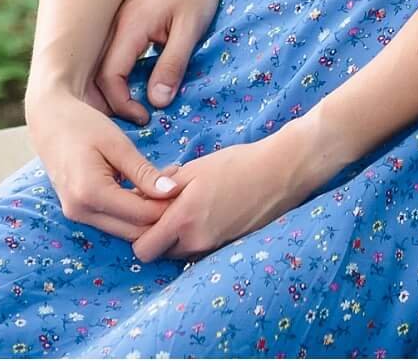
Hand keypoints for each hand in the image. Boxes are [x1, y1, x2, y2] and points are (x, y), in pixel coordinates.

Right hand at [26, 90, 180, 241]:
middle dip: (159, 214)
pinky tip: (146, 188)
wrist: (48, 119)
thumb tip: (172, 192)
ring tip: (165, 184)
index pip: (141, 215)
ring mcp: (77, 215)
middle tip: (179, 187)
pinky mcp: (78, 211)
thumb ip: (144, 172)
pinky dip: (132, 210)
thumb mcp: (118, 144)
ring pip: (124, 230)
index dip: (167, 205)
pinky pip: (112, 221)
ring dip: (146, 214)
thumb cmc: (82, 125)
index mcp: (91, 193)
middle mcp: (81, 212)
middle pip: (133, 230)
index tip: (185, 185)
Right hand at [96, 0, 223, 122]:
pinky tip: (142, 83)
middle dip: (115, 101)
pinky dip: (124, 73)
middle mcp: (118, 24)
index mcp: (130, 26)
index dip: (122, 103)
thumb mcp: (191, 27)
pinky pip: (118, 52)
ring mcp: (122, 20)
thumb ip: (172, 64)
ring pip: (106, 63)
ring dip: (119, 87)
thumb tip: (157, 102)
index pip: (109, 76)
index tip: (146, 118)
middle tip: (140, 119)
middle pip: (100, 73)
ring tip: (139, 106)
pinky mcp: (131, 19)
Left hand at [130, 122, 324, 263]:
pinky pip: (200, 249)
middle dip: (156, 236)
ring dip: (176, 237)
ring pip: (180, 253)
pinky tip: (207, 212)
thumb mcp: (194, 169)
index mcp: (184, 219)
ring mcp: (215, 248)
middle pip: (160, 253)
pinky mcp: (228, 248)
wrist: (281, 172)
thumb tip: (136, 197)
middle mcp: (197, 241)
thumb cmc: (237, 164)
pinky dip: (196, 236)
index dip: (137, 234)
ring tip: (188, 207)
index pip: (143, 250)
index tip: (142, 214)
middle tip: (163, 209)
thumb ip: (161, 188)